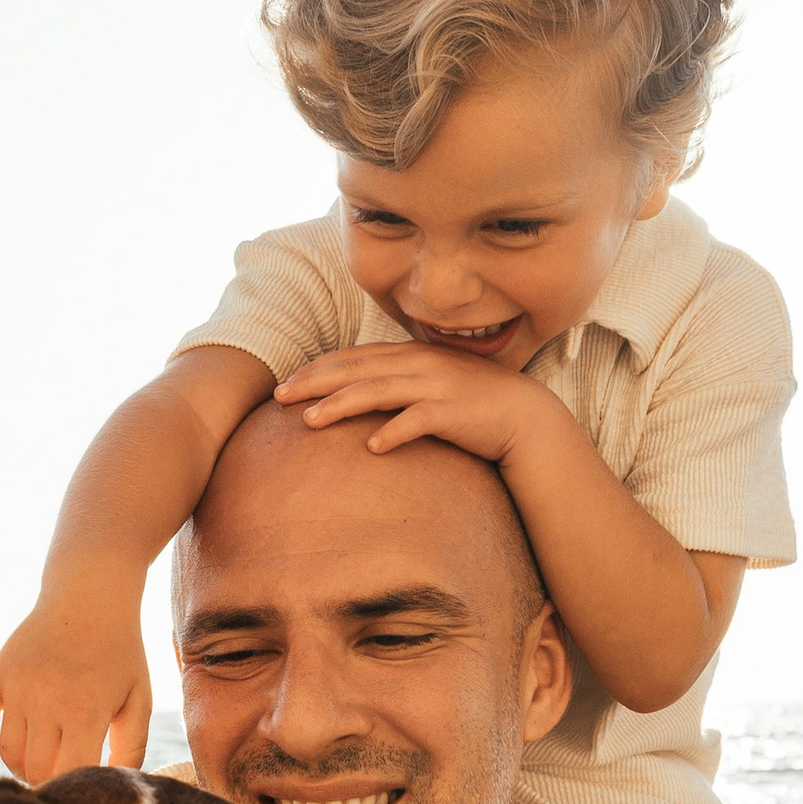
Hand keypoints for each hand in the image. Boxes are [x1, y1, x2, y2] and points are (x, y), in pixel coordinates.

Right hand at [0, 600, 152, 783]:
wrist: (88, 594)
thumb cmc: (120, 651)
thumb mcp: (139, 698)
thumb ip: (132, 747)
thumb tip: (113, 784)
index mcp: (85, 712)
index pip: (71, 773)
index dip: (77, 789)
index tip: (85, 792)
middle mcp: (46, 703)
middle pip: (37, 769)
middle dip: (50, 781)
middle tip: (63, 779)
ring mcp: (17, 689)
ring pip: (9, 752)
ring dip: (22, 768)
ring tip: (40, 766)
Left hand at [275, 338, 556, 468]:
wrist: (523, 415)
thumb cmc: (470, 404)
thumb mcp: (429, 385)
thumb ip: (396, 384)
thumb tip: (358, 396)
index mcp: (410, 355)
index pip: (354, 357)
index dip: (318, 368)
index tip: (288, 382)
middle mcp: (418, 364)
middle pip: (356, 370)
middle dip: (315, 382)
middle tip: (279, 397)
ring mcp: (435, 386)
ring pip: (378, 392)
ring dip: (341, 405)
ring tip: (310, 422)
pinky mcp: (451, 413)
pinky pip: (417, 421)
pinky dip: (393, 432)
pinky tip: (372, 448)